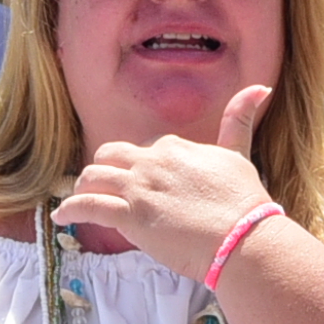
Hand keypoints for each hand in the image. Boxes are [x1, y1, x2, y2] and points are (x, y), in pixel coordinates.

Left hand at [52, 85, 274, 278]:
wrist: (244, 237)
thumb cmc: (244, 201)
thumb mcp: (240, 153)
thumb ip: (239, 119)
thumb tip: (260, 86)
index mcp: (173, 147)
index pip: (143, 149)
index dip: (138, 165)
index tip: (138, 182)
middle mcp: (151, 162)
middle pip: (107, 156)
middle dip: (100, 170)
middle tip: (97, 186)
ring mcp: (138, 189)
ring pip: (91, 178)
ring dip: (82, 189)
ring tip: (77, 200)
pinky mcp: (129, 217)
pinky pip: (87, 206)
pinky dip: (70, 211)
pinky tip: (62, 217)